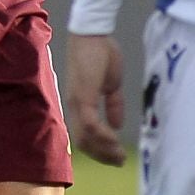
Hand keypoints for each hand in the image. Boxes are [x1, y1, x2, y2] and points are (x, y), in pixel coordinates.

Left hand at [65, 33, 126, 165]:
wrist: (93, 33)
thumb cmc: (101, 53)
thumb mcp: (112, 83)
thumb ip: (114, 105)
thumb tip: (117, 125)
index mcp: (80, 104)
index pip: (84, 135)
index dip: (100, 149)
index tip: (117, 156)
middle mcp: (75, 106)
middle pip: (82, 142)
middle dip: (102, 155)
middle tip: (120, 161)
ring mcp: (77, 101)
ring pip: (85, 137)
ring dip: (103, 150)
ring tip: (119, 156)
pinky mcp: (82, 95)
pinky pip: (91, 123)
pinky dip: (103, 135)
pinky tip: (115, 139)